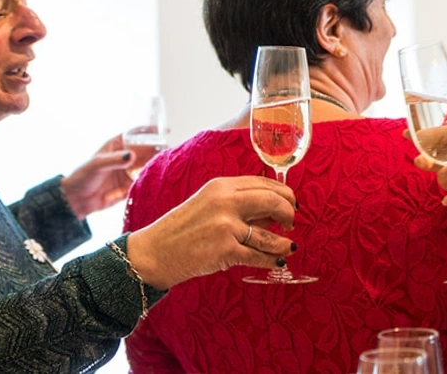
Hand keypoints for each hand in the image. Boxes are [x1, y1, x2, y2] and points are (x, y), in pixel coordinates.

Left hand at [62, 129, 163, 218]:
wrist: (76, 201)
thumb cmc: (82, 177)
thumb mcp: (97, 165)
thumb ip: (115, 160)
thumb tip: (131, 156)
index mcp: (116, 146)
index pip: (136, 134)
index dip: (150, 131)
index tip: (165, 130)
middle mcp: (124, 157)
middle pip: (146, 150)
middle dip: (158, 149)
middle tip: (170, 151)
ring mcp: (128, 171)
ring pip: (147, 165)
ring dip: (157, 164)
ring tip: (168, 164)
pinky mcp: (129, 186)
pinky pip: (144, 181)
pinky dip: (151, 180)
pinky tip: (161, 179)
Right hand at [126, 176, 296, 289]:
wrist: (155, 252)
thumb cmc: (182, 229)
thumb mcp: (208, 204)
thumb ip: (238, 203)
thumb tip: (273, 209)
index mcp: (221, 186)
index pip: (263, 183)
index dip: (283, 194)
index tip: (291, 203)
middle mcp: (225, 202)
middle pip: (272, 201)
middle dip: (289, 212)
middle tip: (292, 222)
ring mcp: (226, 227)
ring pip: (269, 234)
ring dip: (284, 242)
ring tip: (289, 246)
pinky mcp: (225, 250)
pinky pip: (258, 256)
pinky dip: (272, 260)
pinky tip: (278, 262)